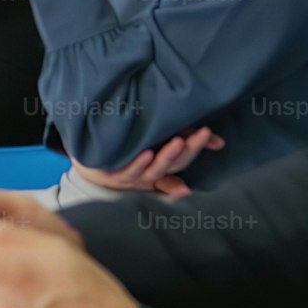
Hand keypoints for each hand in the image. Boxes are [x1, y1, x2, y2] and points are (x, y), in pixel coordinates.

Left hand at [75, 127, 222, 197]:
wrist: (88, 163)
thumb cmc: (128, 155)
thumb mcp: (157, 149)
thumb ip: (185, 145)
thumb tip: (220, 144)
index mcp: (160, 168)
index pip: (184, 157)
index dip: (197, 145)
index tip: (208, 132)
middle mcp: (148, 174)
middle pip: (173, 163)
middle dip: (187, 150)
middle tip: (201, 133)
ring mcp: (131, 175)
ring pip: (153, 168)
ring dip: (166, 157)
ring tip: (177, 141)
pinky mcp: (112, 174)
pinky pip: (126, 170)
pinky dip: (137, 163)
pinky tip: (145, 153)